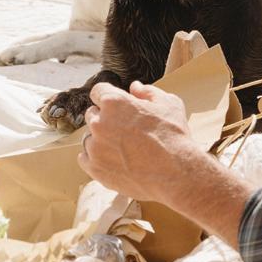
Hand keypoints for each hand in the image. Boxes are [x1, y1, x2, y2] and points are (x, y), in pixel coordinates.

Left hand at [78, 80, 195, 202]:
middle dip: (105, 117)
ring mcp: (95, 147)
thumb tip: (134, 87)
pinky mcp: (95, 169)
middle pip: (92, 114)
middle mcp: (99, 122)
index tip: (118, 105)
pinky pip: (85, 158)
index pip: (98, 91)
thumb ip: (148, 91)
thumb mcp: (168, 103)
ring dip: (101, 139)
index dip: (110, 96)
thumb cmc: (173, 136)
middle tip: (124, 128)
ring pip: (89, 137)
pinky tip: (112, 159)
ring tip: (122, 148)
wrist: (175, 174)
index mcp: (114, 102)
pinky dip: (95, 158)